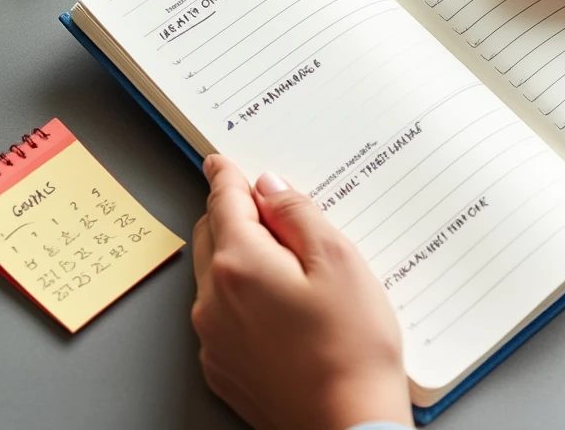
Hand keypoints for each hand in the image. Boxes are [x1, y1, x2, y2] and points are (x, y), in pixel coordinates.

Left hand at [191, 155, 410, 429]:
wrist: (347, 425)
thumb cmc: (352, 347)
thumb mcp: (339, 261)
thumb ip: (299, 215)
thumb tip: (270, 188)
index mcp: (240, 264)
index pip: (224, 202)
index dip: (227, 175)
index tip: (221, 162)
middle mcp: (213, 300)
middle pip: (213, 237)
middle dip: (235, 216)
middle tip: (277, 214)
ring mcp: (214, 338)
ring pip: (216, 278)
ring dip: (240, 260)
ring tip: (294, 270)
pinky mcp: (224, 369)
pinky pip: (223, 318)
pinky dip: (243, 301)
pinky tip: (285, 312)